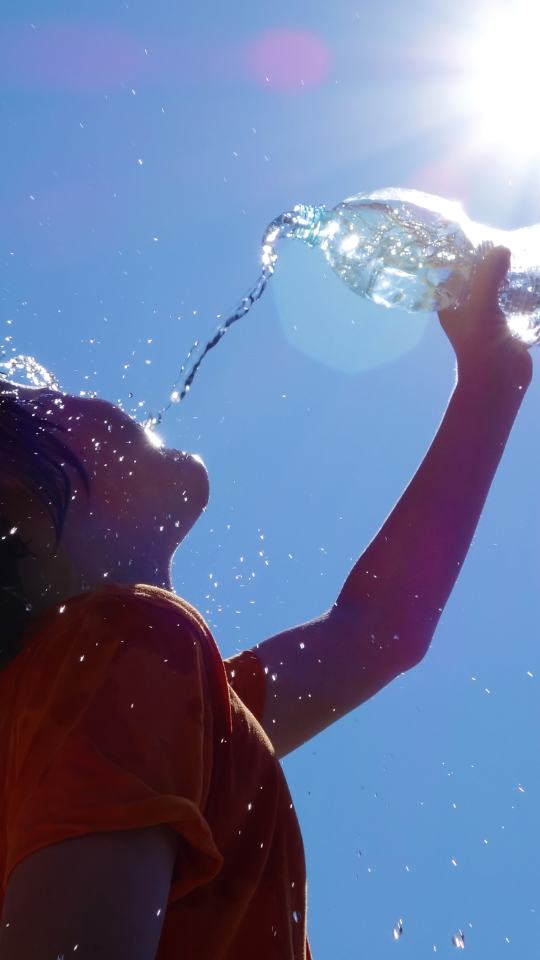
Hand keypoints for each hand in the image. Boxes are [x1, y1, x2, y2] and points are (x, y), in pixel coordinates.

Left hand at [438, 246, 532, 388]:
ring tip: (521, 254)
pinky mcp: (507, 322)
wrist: (499, 382)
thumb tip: (501, 248)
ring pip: (498, 286)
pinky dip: (521, 288)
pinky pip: (513, 299)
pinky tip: (531, 275)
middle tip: (508, 243)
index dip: (466, 252)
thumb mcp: (481, 307)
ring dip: (509, 274)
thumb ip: (488, 276)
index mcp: (451, 303)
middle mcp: (467, 307)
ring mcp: (488, 315)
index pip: (454, 270)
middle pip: (478, 275)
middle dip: (492, 261)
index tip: (482, 233)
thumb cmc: (481, 346)